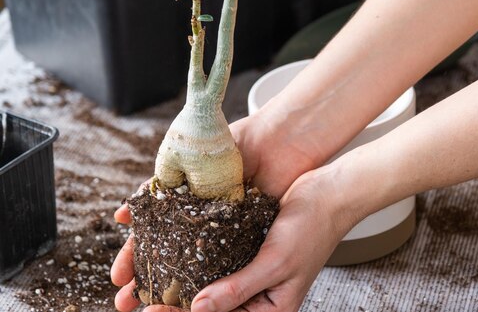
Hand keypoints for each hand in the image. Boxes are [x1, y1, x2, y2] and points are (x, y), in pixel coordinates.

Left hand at [111, 112, 333, 310]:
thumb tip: (198, 309)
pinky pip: (211, 255)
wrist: (329, 191)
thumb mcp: (276, 264)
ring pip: (203, 280)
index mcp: (268, 308)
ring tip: (142, 278)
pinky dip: (190, 255)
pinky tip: (167, 249)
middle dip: (172, 303)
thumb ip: (238, 289)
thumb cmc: (314, 229)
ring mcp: (246, 268)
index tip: (151, 310)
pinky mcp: (241, 245)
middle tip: (134, 299)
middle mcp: (254, 292)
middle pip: (206, 306)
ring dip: (175, 280)